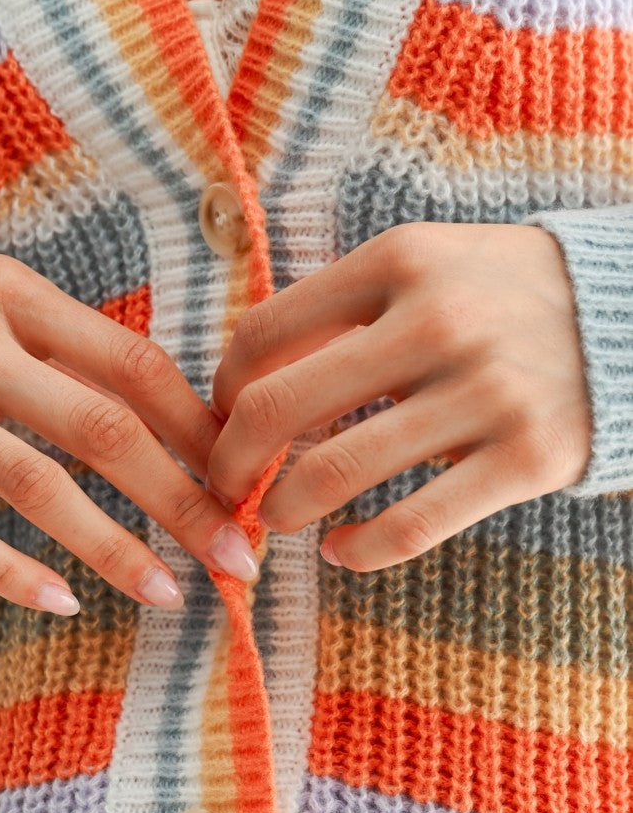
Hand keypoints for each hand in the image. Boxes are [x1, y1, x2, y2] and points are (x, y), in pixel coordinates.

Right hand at [0, 253, 259, 611]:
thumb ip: (66, 350)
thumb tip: (186, 419)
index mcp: (10, 294)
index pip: (132, 363)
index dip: (200, 430)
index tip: (248, 484)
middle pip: (101, 428)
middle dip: (184, 500)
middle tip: (240, 556)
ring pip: (35, 484)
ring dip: (114, 547)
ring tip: (170, 594)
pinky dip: (12, 571)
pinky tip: (64, 602)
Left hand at [207, 221, 591, 570]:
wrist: (631, 319)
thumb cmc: (499, 299)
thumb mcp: (425, 268)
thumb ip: (339, 309)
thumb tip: (237, 380)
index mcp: (401, 261)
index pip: (264, 334)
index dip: (221, 391)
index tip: (221, 422)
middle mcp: (440, 320)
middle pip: (278, 407)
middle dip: (230, 462)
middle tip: (226, 486)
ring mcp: (487, 391)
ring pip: (334, 473)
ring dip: (282, 511)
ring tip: (277, 519)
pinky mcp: (528, 458)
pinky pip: (409, 526)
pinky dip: (356, 551)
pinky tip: (341, 550)